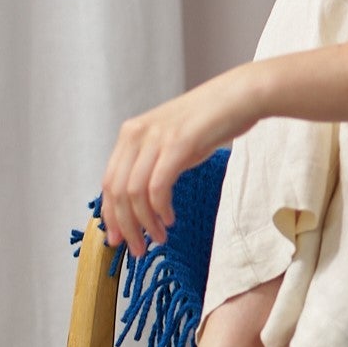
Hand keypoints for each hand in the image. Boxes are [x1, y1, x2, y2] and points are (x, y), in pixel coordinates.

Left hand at [100, 67, 259, 254]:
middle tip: (138, 249)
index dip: (111, 215)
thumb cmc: (210, 122)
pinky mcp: (178, 144)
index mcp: (131, 134)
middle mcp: (137, 134)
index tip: (118, 239)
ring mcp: (156, 138)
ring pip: (134, 193)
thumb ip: (153, 163)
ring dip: (144, 223)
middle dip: (125, 227)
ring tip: (158, 238)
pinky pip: (157, 186)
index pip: (108, 183)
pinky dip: (160, 209)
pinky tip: (169, 219)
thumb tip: (142, 201)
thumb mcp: (172, 141)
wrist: (239, 97)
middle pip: (117, 192)